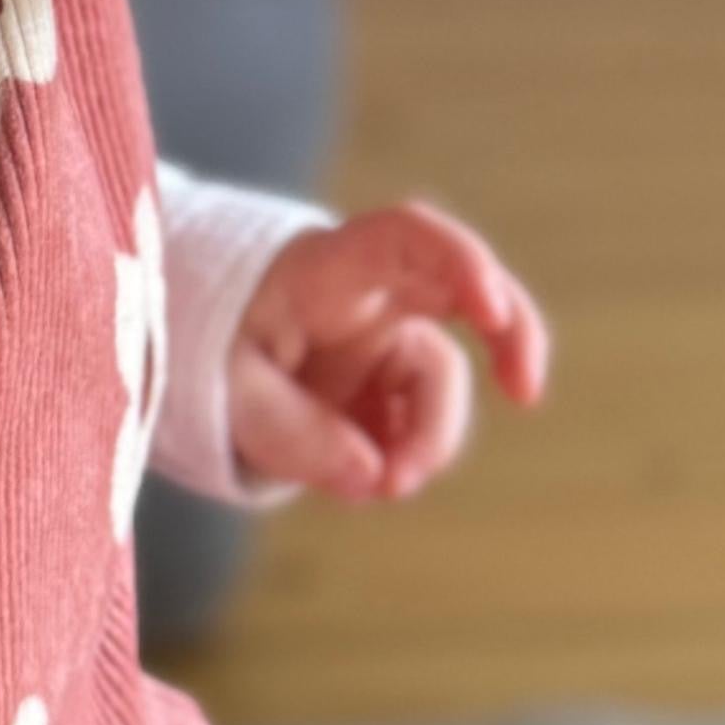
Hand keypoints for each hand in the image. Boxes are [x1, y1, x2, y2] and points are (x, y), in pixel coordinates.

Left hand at [227, 203, 548, 504]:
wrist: (198, 357)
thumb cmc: (209, 344)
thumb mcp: (226, 387)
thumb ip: (293, 431)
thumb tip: (373, 475)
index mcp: (328, 270)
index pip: (405, 236)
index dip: (459, 261)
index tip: (491, 312)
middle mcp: (372, 298)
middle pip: (466, 289)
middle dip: (512, 333)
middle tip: (525, 393)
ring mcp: (387, 342)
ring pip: (440, 386)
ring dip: (427, 443)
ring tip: (382, 488)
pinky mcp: (390, 387)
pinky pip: (419, 425)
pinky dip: (403, 457)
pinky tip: (366, 478)